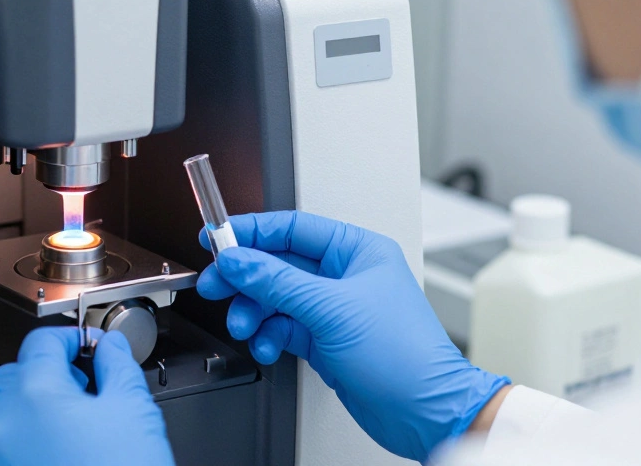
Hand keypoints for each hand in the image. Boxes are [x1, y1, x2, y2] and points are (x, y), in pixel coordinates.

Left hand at [0, 327, 176, 465]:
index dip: (71, 339)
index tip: (88, 347)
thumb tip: (110, 347)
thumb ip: (118, 366)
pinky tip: (56, 453)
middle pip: (16, 374)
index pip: (42, 342)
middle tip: (84, 387)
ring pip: (3, 412)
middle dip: (48, 373)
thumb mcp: (133, 412)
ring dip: (32, 408)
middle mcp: (3, 423)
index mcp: (35, 394)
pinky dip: (22, 441)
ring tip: (71, 425)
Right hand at [197, 212, 508, 462]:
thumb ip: (277, 281)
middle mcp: (344, 276)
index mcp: (356, 251)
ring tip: (244, 324)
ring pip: (276, 298)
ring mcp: (333, 309)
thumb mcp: (331, 309)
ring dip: (254, 310)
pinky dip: (268, 335)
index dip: (252, 231)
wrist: (424, 411)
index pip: (293, 229)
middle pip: (278, 264)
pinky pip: (283, 327)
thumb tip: (239, 260)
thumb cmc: (404, 355)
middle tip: (217, 285)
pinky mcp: (325, 340)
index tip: (218, 237)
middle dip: (246, 277)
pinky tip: (266, 345)